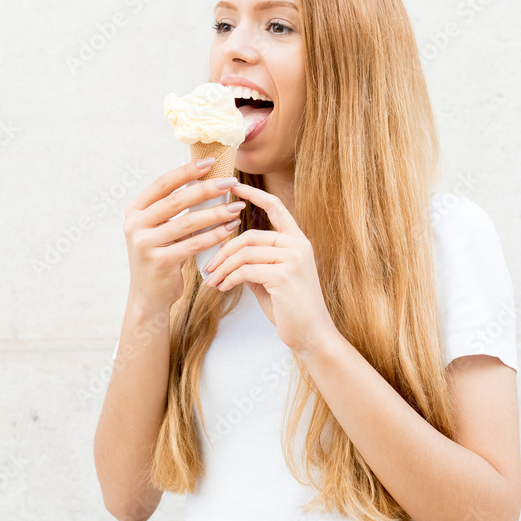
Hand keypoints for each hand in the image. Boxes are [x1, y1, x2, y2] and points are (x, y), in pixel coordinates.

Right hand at [123, 158, 244, 308]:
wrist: (148, 296)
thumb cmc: (160, 256)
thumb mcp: (159, 229)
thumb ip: (173, 209)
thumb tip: (204, 180)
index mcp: (134, 210)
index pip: (162, 183)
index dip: (186, 171)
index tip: (210, 162)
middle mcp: (135, 224)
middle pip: (177, 200)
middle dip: (207, 189)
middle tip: (231, 182)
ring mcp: (145, 244)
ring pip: (188, 222)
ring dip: (216, 213)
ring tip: (236, 207)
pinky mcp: (159, 261)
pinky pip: (194, 244)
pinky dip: (215, 235)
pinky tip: (230, 228)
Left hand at [202, 182, 335, 354]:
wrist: (312, 335)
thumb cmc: (291, 309)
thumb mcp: (271, 279)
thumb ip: (256, 261)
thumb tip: (228, 254)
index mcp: (297, 241)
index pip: (275, 207)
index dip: (253, 194)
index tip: (234, 185)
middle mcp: (298, 245)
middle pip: (250, 236)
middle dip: (223, 251)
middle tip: (208, 267)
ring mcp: (293, 259)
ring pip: (244, 253)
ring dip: (223, 268)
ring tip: (212, 281)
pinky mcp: (284, 276)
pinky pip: (245, 271)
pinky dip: (229, 279)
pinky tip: (223, 288)